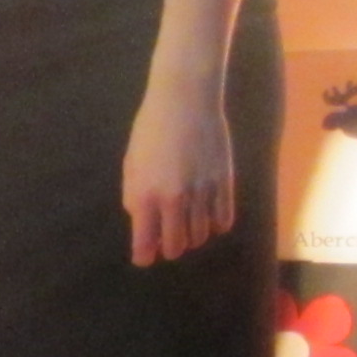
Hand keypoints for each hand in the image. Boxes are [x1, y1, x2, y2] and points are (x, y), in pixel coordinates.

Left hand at [122, 73, 234, 267]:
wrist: (185, 100)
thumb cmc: (151, 130)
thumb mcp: (132, 165)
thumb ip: (136, 198)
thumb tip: (143, 226)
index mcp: (144, 196)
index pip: (144, 245)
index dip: (144, 256)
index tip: (145, 256)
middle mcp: (173, 200)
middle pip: (176, 247)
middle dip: (169, 248)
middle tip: (167, 239)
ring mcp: (202, 193)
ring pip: (200, 237)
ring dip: (192, 235)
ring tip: (187, 222)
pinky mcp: (224, 184)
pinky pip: (223, 221)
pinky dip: (215, 224)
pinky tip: (209, 215)